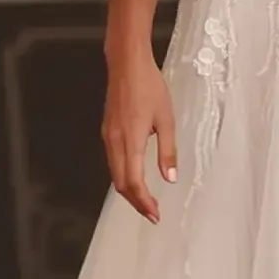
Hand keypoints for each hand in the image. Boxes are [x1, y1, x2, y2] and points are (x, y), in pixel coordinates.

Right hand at [102, 52, 177, 221]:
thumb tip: (170, 178)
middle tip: (152, 213)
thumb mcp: (166, 119)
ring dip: (129, 191)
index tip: (155, 214)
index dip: (144, 202)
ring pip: (114, 174)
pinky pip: (112, 162)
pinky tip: (135, 177)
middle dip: (136, 202)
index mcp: (130, 140)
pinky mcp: (107, 131)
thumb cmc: (149, 87)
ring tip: (146, 200)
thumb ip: (167, 152)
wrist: (126, 64)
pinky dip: (123, 176)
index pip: (134, 182)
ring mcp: (108, 137)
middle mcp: (114, 142)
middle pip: (121, 184)